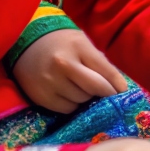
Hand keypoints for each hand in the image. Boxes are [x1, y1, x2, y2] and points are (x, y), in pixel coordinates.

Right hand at [12, 27, 127, 112]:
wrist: (26, 42)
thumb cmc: (61, 42)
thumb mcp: (82, 43)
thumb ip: (99, 62)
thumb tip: (117, 86)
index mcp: (79, 47)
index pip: (106, 71)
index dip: (118, 85)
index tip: (123, 92)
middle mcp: (64, 64)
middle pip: (95, 88)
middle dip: (105, 93)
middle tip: (107, 94)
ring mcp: (51, 81)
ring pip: (81, 100)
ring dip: (86, 98)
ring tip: (81, 88)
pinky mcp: (41, 97)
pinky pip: (66, 108)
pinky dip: (72, 104)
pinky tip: (69, 94)